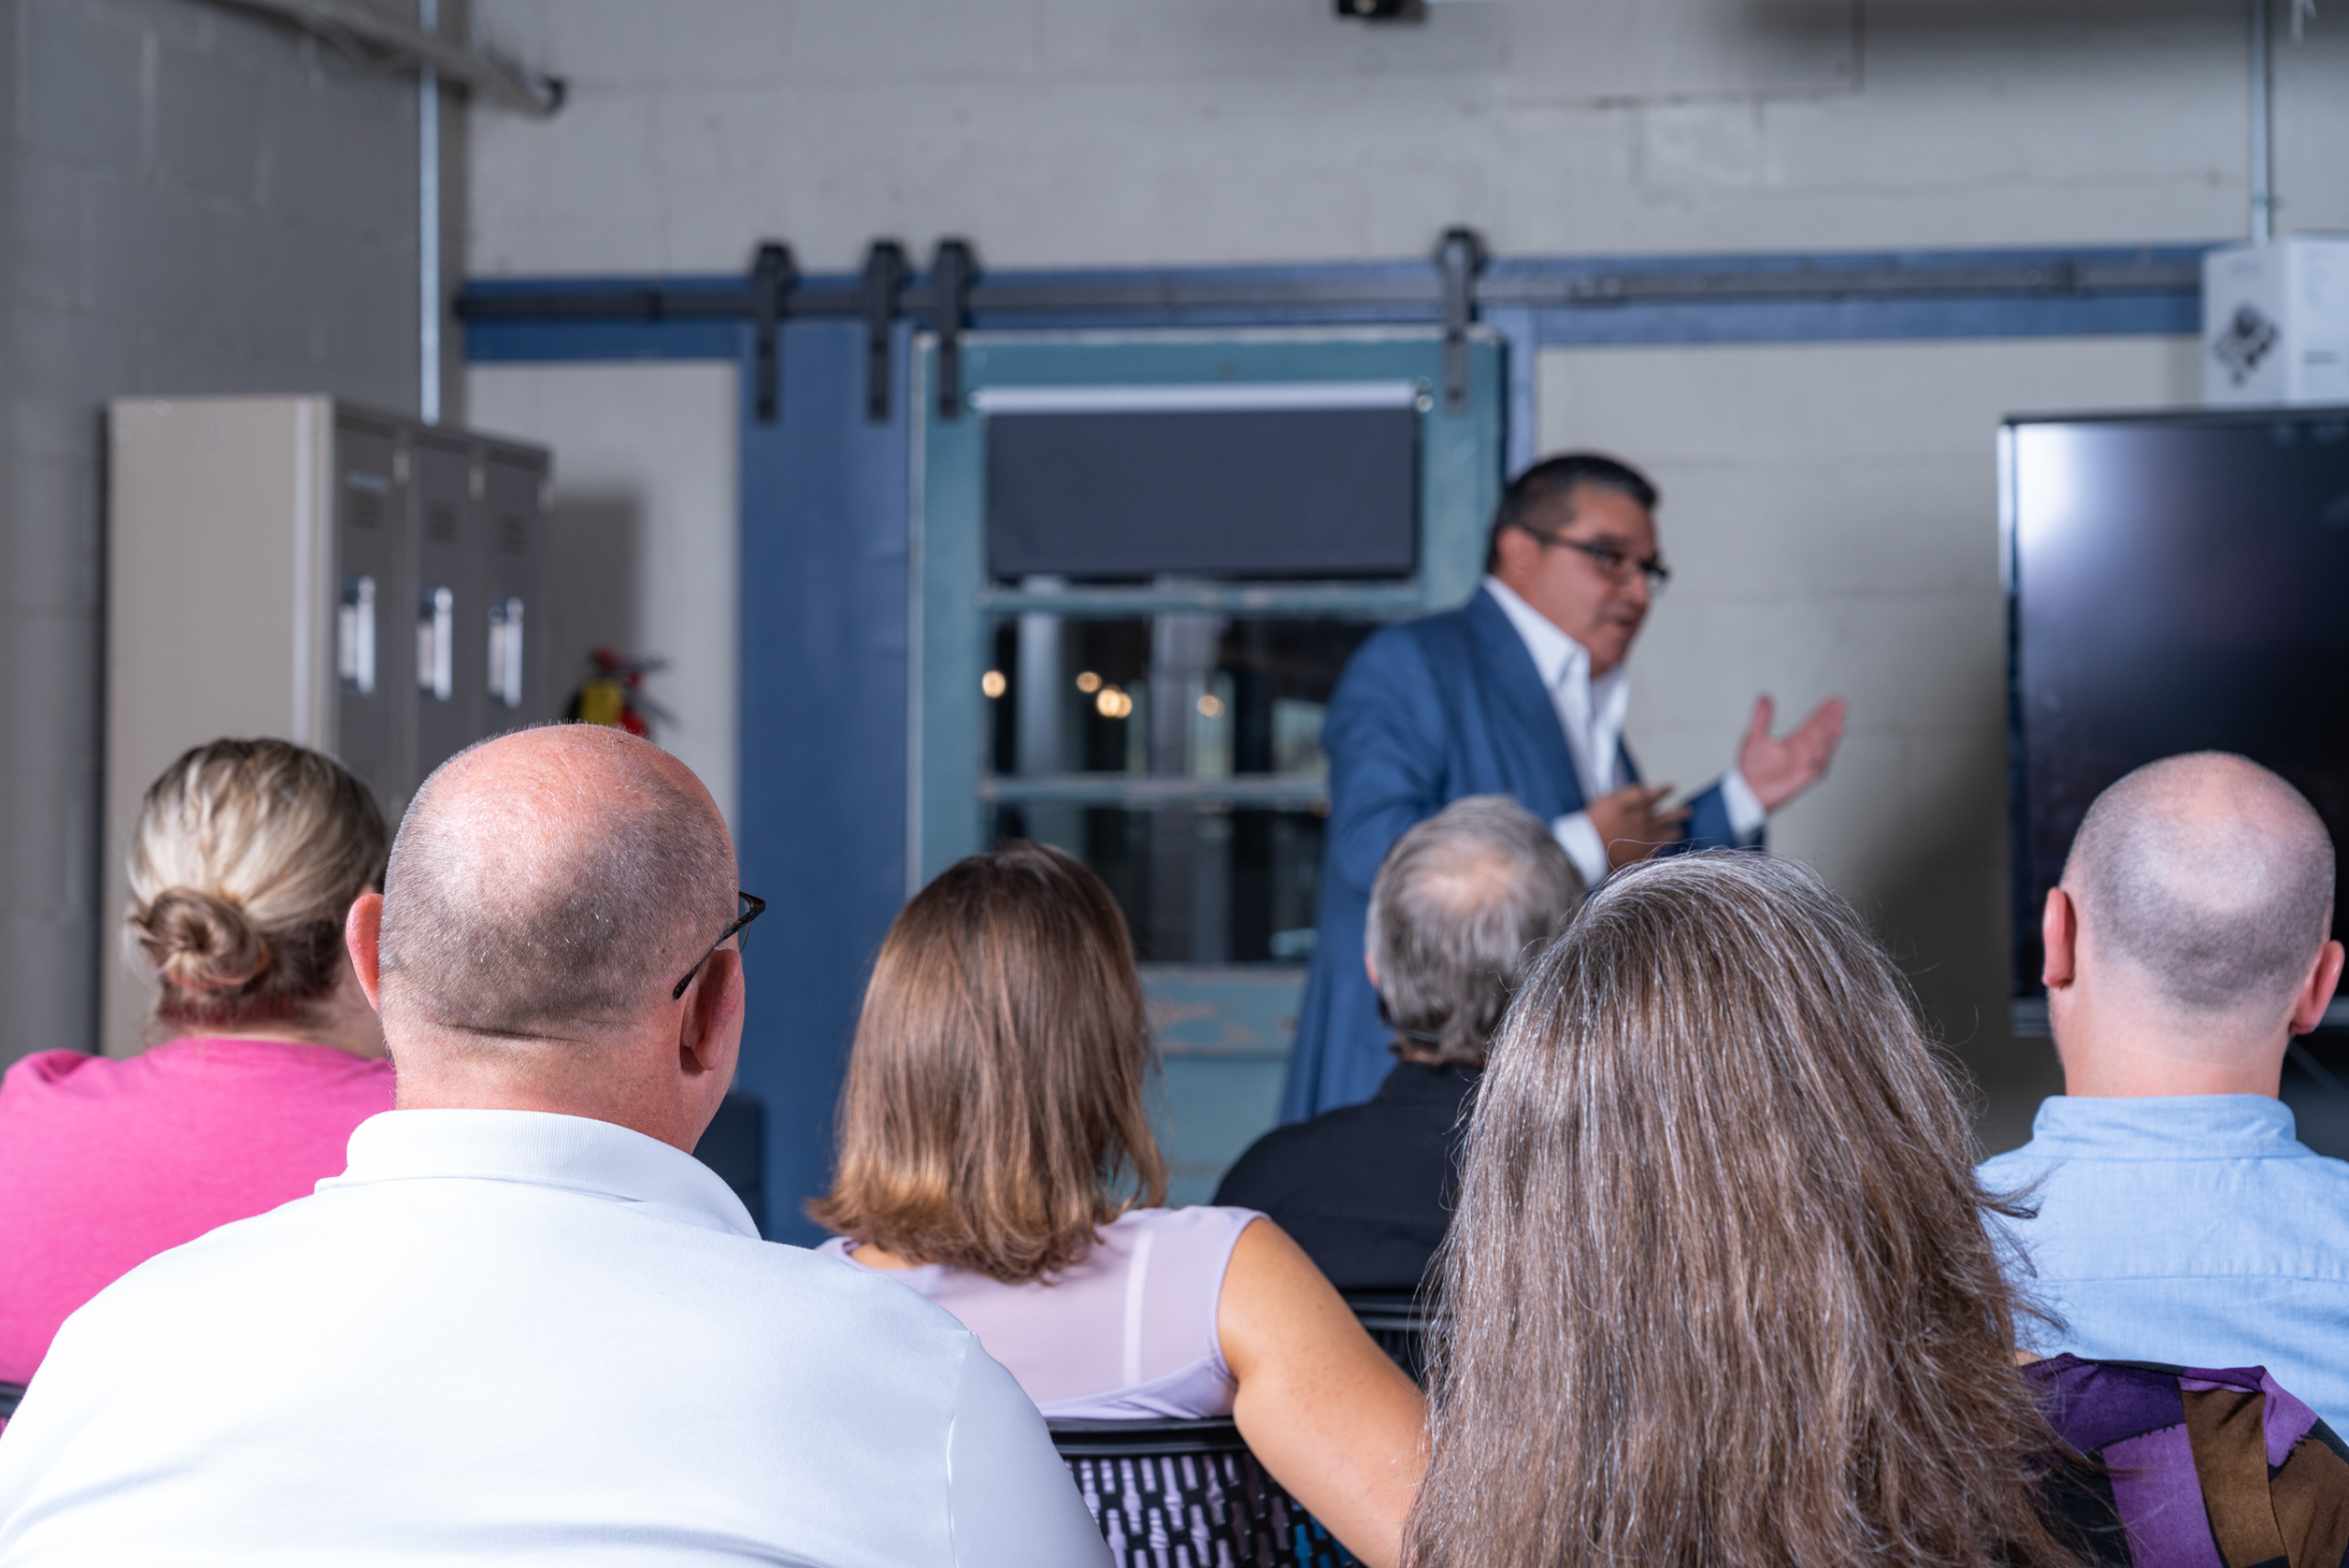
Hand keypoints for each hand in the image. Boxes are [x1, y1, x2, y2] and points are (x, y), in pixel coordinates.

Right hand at [1588, 783, 1691, 871]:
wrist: (1587, 853)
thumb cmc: (1595, 824)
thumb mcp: (1611, 801)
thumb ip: (1633, 794)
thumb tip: (1653, 789)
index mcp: (1639, 811)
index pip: (1656, 798)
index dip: (1665, 791)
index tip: (1673, 787)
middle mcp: (1646, 828)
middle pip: (1666, 818)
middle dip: (1677, 813)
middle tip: (1687, 811)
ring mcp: (1644, 845)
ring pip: (1664, 837)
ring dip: (1673, 833)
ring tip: (1679, 831)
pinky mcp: (1638, 860)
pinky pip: (1656, 853)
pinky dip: (1661, 849)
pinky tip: (1663, 849)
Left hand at [1737, 695, 1846, 810]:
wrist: (1748, 791)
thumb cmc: (1752, 768)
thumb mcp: (1755, 737)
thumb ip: (1762, 718)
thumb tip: (1764, 697)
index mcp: (1793, 742)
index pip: (1812, 724)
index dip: (1823, 713)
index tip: (1834, 701)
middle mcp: (1802, 752)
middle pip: (1820, 733)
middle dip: (1830, 720)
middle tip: (1841, 706)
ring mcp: (1805, 765)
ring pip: (1820, 748)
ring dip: (1829, 737)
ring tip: (1837, 723)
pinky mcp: (1803, 779)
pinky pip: (1814, 769)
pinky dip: (1818, 761)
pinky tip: (1822, 751)